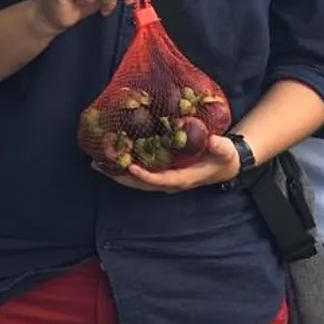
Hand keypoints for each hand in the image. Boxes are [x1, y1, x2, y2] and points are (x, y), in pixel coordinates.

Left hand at [93, 131, 240, 193]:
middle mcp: (171, 182)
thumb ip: (219, 146)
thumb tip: (212, 140)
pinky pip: (141, 174)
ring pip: (138, 181)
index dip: (145, 176)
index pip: (160, 180)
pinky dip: (125, 168)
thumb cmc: (223, 157)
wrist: (225, 165)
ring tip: (98, 164)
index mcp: (183, 179)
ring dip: (118, 174)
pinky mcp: (162, 172)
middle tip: (100, 166)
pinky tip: (114, 160)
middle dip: (120, 176)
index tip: (130, 166)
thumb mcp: (225, 151)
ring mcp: (165, 179)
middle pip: (141, 184)